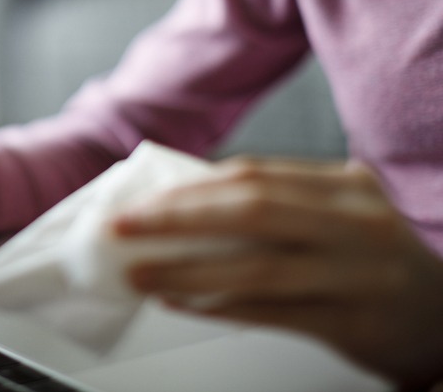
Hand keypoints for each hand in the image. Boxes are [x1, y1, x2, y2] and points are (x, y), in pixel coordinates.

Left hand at [113, 157, 442, 388]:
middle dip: (176, 219)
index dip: (190, 189)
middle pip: (249, 212)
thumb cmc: (374, 263)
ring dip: (185, 271)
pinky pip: (270, 313)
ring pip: (254, 268)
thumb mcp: (340, 216)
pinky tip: (179, 304)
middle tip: (124, 227)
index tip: (142, 200)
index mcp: (347, 187)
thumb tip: (185, 204)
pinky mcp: (353, 321)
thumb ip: (279, 204)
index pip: (254, 176)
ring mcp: (358, 274)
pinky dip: (217, 308)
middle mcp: (357, 224)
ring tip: (139, 274)